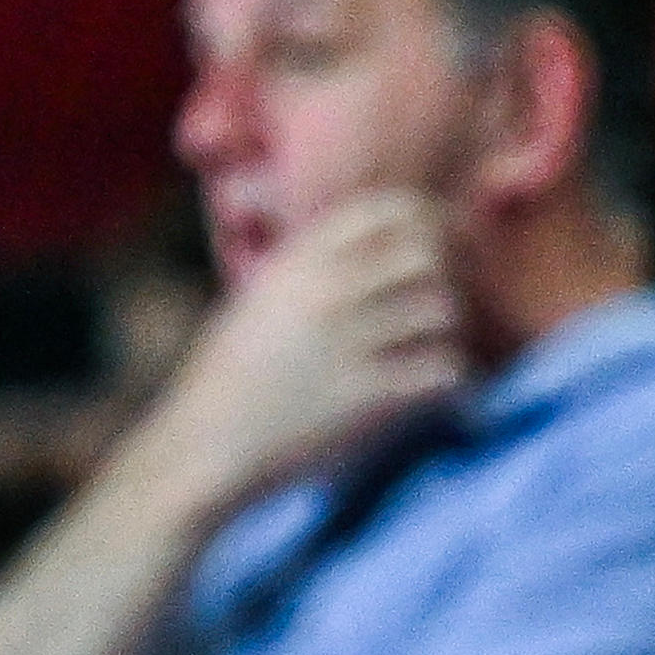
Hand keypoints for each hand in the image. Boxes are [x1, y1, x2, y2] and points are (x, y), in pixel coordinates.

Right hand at [121, 190, 463, 527]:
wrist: (206, 445)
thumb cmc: (229, 376)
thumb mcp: (260, 299)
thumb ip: (310, 268)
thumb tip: (371, 246)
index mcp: (296, 261)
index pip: (386, 208)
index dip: (427, 217)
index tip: (442, 237)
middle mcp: (325, 291)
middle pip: (425, 251)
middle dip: (446, 273)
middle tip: (440, 299)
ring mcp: (347, 341)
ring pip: (441, 307)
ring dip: (445, 329)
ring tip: (431, 346)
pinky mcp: (366, 395)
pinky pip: (443, 367)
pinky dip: (448, 378)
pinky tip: (433, 388)